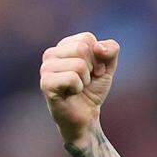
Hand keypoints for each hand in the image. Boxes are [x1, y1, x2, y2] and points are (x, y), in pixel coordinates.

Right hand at [39, 32, 120, 146]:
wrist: (86, 118)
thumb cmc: (92, 91)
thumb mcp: (107, 68)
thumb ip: (111, 50)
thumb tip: (99, 47)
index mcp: (63, 46)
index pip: (87, 39)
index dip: (98, 58)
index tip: (93, 72)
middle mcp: (51, 54)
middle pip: (82, 48)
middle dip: (92, 68)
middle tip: (86, 81)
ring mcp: (46, 68)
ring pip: (79, 64)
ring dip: (85, 80)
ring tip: (77, 88)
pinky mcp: (46, 83)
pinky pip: (72, 78)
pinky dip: (78, 88)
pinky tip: (71, 94)